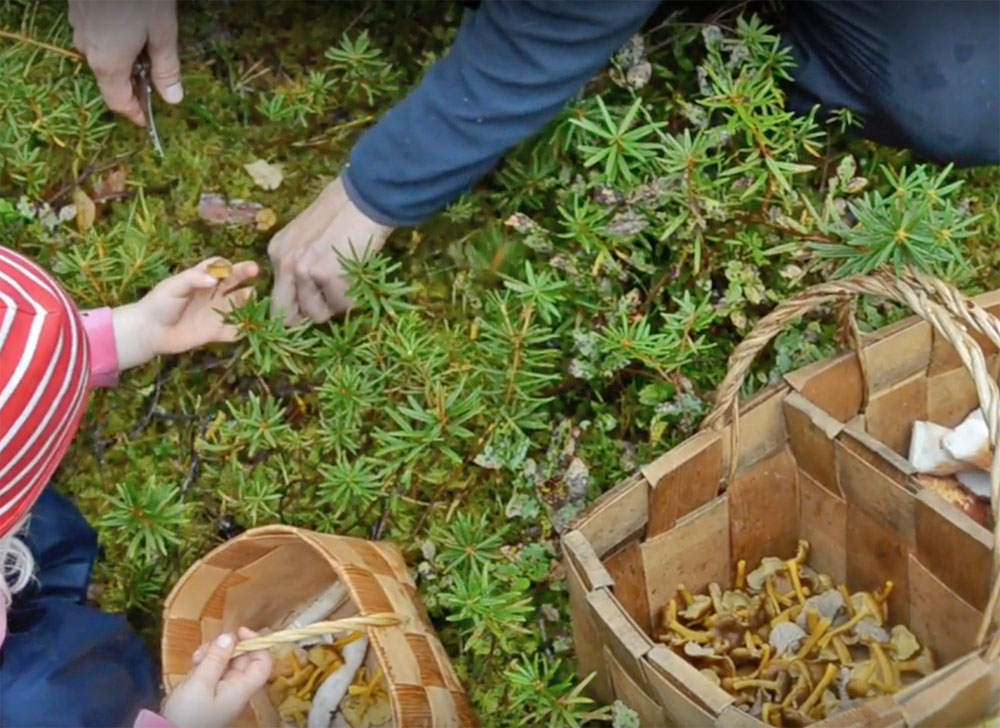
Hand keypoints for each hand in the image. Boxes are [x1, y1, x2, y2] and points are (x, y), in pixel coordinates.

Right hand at [68, 0, 181, 125]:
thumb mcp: (163, 33)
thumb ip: (167, 69)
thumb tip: (173, 100)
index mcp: (108, 63)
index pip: (118, 102)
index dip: (134, 114)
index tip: (147, 120)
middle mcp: (87, 50)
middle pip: (110, 80)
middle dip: (132, 87)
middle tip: (156, 85)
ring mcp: (78, 29)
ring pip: (102, 57)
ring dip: (123, 63)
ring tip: (148, 55)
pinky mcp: (77, 11)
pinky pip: (95, 37)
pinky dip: (114, 44)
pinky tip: (131, 32)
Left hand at [112, 258, 258, 370]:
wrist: (149, 331)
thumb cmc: (159, 303)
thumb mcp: (174, 286)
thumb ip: (194, 279)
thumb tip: (214, 279)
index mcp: (201, 279)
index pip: (219, 266)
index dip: (227, 264)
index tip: (230, 266)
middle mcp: (212, 294)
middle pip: (233, 281)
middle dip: (245, 274)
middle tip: (255, 270)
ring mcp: (215, 312)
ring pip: (238, 304)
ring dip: (247, 299)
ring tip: (251, 295)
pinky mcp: (215, 332)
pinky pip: (234, 331)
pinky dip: (242, 330)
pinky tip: (249, 325)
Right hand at [161, 628, 271, 727]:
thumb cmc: (186, 714)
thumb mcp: (199, 684)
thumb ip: (215, 659)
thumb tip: (230, 636)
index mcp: (241, 689)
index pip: (263, 664)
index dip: (257, 644)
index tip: (240, 632)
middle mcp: (235, 690)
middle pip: (243, 660)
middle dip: (227, 647)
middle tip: (207, 646)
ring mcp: (221, 692)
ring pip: (226, 664)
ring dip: (213, 654)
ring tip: (196, 656)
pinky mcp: (208, 693)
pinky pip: (213, 672)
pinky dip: (205, 664)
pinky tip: (193, 662)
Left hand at [267, 176, 392, 323]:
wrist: (364, 197)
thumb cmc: (344, 211)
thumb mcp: (309, 236)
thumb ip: (302, 263)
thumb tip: (309, 297)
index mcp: (278, 251)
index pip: (276, 299)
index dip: (296, 309)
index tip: (315, 306)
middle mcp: (284, 263)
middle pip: (287, 315)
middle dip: (308, 316)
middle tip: (330, 306)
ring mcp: (304, 270)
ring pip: (317, 315)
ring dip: (335, 307)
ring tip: (349, 283)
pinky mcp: (327, 275)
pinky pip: (342, 306)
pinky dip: (354, 298)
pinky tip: (359, 277)